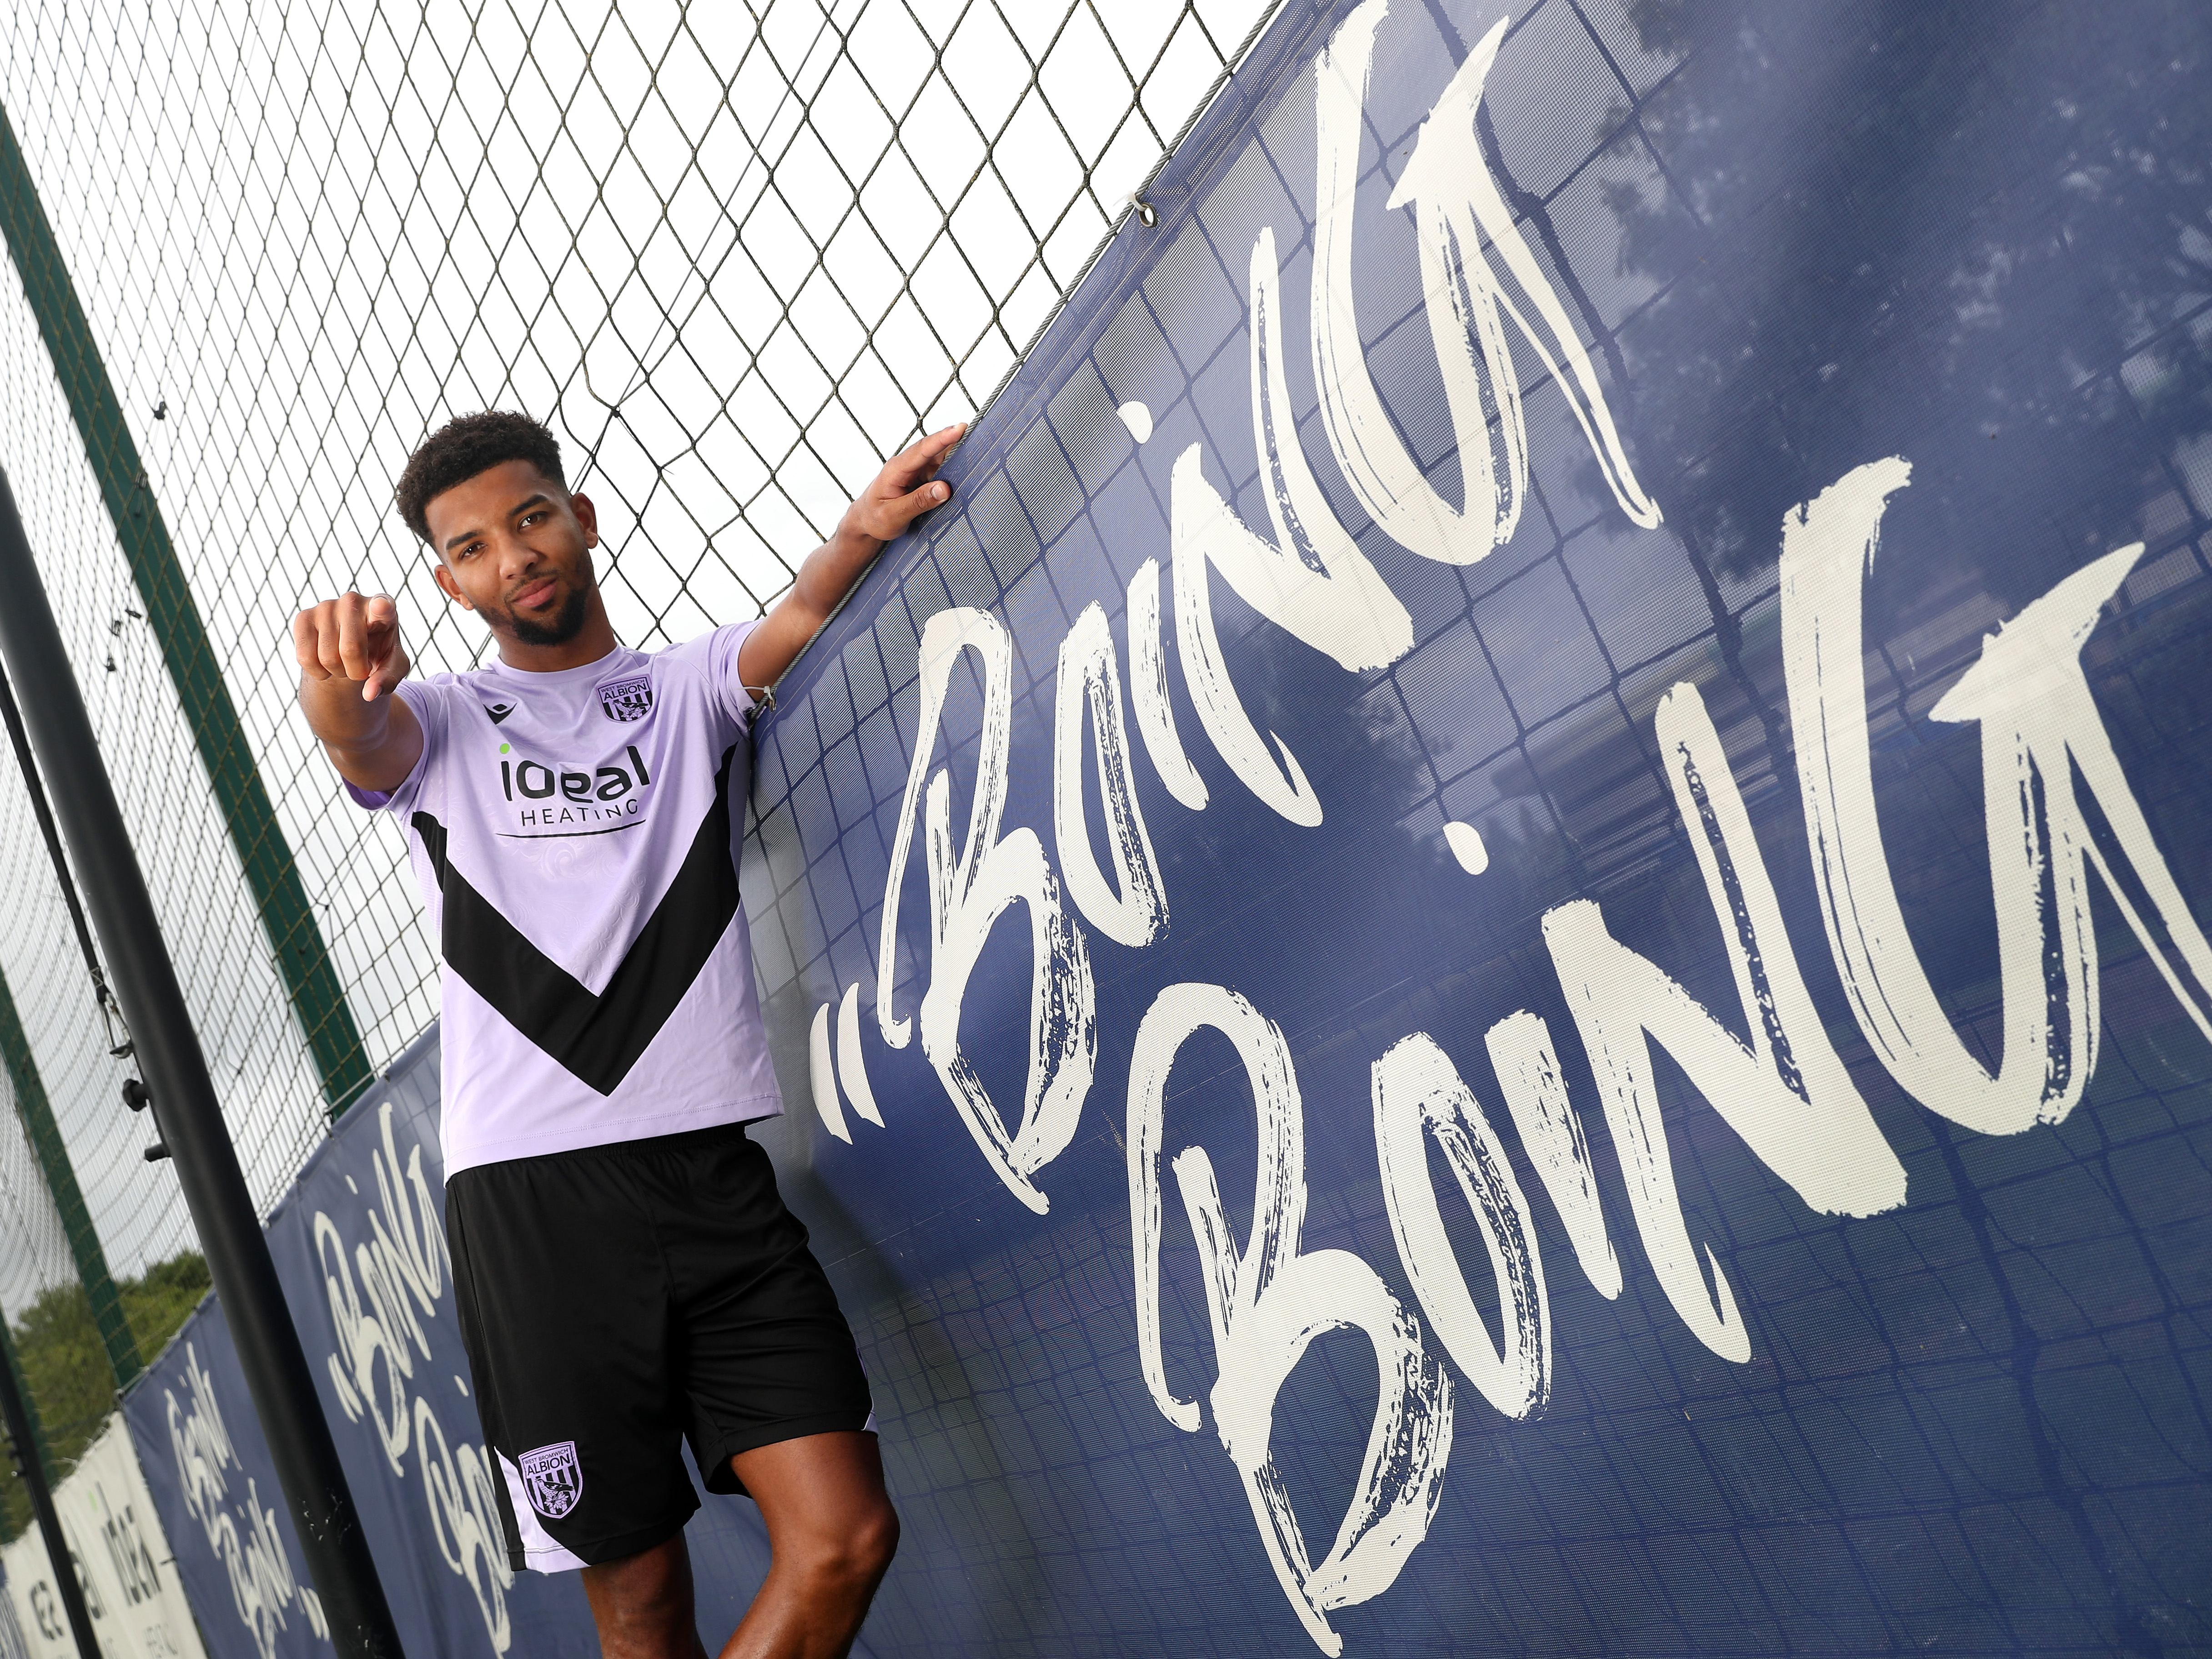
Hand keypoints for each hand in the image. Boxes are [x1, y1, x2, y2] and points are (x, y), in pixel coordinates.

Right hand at [294, 592, 410, 700]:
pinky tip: (326, 662)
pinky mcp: (303, 616)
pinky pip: (305, 657)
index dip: (381, 607)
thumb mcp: (393, 667)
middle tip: (362, 668)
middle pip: (350, 649)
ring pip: (327, 656)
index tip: (381, 607)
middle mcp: (353, 600)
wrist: (351, 649)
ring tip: (345, 662)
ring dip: (337, 672)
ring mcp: (325, 606)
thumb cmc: (379, 653)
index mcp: (383, 608)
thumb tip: (369, 694)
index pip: (382, 605)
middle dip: (356, 671)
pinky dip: (317, 672)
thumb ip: (389, 679)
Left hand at [837, 424, 966, 546]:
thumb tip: (944, 489)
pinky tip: (966, 472)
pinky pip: (940, 471)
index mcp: (896, 469)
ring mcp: (915, 470)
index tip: (959, 429)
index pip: (921, 450)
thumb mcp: (893, 515)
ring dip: (957, 458)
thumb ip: (918, 502)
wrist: (865, 522)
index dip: (942, 438)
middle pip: (934, 449)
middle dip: (956, 441)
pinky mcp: (921, 478)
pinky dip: (953, 470)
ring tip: (978, 454)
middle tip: (979, 437)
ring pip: (939, 459)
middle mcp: (906, 465)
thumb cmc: (874, 518)